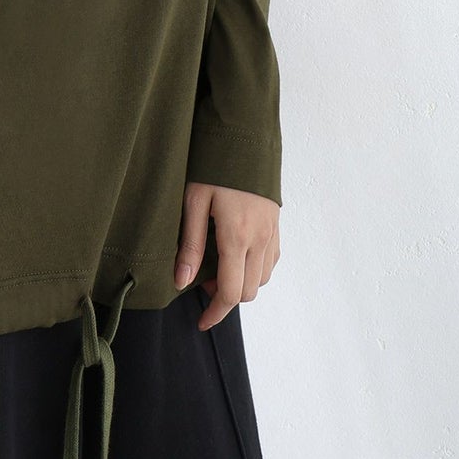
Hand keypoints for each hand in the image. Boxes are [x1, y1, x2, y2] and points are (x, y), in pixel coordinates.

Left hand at [173, 181, 279, 330]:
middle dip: (225, 297)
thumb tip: (181, 282)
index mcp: (238, 237)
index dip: (216, 312)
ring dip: (241, 283)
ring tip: (216, 267)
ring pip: (262, 278)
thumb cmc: (214, 166)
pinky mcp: (277, 225)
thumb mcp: (193, 201)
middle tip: (201, 282)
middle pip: (249, 290)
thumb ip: (190, 244)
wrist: (244, 137)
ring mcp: (273, 233)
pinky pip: (271, 261)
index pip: (232, 292)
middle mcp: (261, 240)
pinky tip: (236, 255)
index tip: (201, 321)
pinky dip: (255, 269)